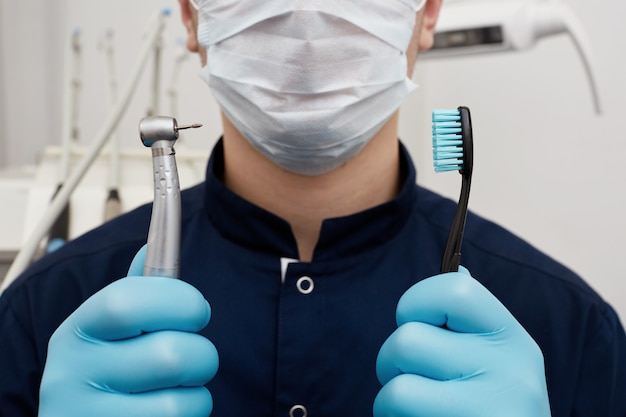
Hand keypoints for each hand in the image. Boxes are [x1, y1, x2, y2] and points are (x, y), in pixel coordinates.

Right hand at [39, 247, 218, 416]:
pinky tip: (166, 411)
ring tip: (176, 388)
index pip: (128, 302)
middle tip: (192, 356)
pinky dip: (190, 414)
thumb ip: (137, 292)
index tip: (197, 310)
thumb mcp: (111, 329)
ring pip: (182, 400)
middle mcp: (72, 375)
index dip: (179, 300)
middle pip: (171, 354)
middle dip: (202, 354)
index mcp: (78, 330)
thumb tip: (153, 246)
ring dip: (196, 392)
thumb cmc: (107, 371)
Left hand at [374, 267, 550, 416]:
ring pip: (396, 389)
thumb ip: (473, 321)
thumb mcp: (499, 360)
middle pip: (407, 341)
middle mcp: (511, 373)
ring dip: (390, 401)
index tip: (412, 320)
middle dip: (392, 360)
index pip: (454, 288)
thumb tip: (458, 266)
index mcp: (513, 339)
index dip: (416, 300)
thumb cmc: (494, 406)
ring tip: (415, 409)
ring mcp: (489, 412)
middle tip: (407, 375)